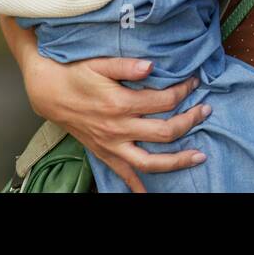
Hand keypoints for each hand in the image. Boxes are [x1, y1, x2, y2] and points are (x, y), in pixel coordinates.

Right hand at [20, 49, 207, 192]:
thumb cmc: (74, 73)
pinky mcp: (104, 153)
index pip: (164, 101)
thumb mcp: (99, 62)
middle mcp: (118, 128)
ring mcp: (111, 145)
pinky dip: (137, 186)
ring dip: (177, 161)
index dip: (183, 91)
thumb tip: (152, 65)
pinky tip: (150, 192)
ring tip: (199, 156)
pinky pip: (124, 174)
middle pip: (165, 132)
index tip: (194, 83)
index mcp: (120, 103)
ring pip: (149, 162)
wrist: (47, 92)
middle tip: (206, 111)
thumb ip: (127, 64)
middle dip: (190, 121)